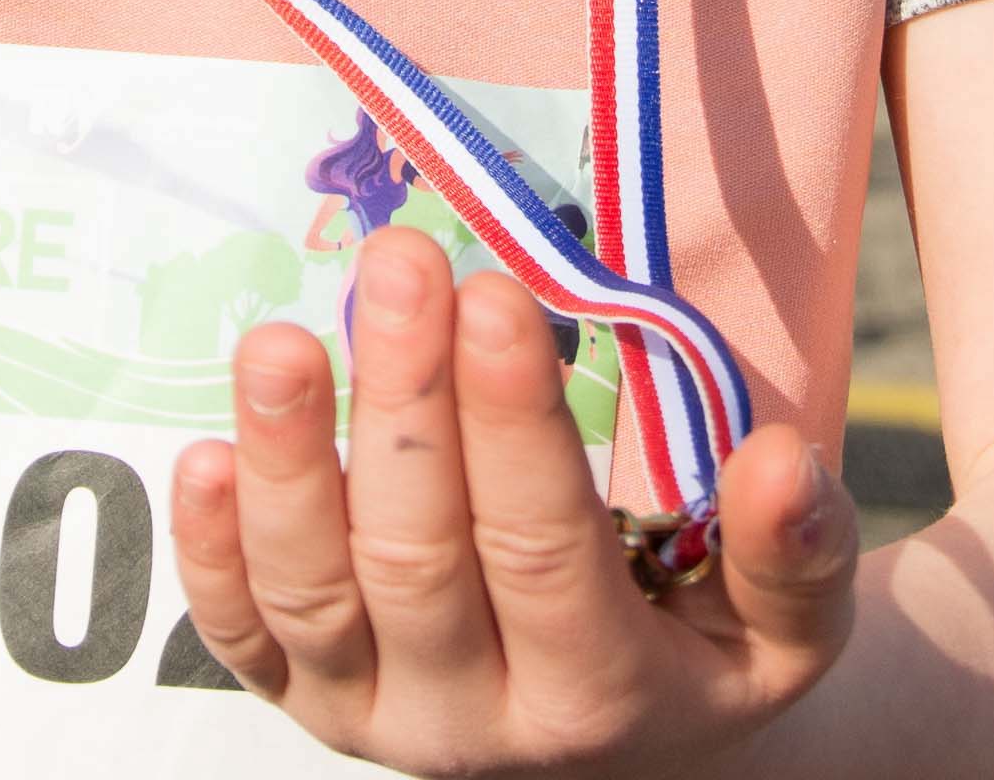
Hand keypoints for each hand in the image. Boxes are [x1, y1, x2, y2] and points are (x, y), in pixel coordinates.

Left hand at [171, 227, 853, 774]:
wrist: (626, 752)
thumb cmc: (705, 649)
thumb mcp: (786, 631)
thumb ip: (795, 555)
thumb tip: (785, 463)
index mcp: (598, 696)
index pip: (541, 551)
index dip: (510, 427)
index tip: (493, 295)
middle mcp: (470, 721)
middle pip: (417, 556)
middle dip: (404, 403)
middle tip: (401, 263)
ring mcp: (372, 712)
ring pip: (311, 593)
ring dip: (287, 461)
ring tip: (278, 339)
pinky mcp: (303, 696)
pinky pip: (238, 637)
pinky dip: (209, 553)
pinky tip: (199, 453)